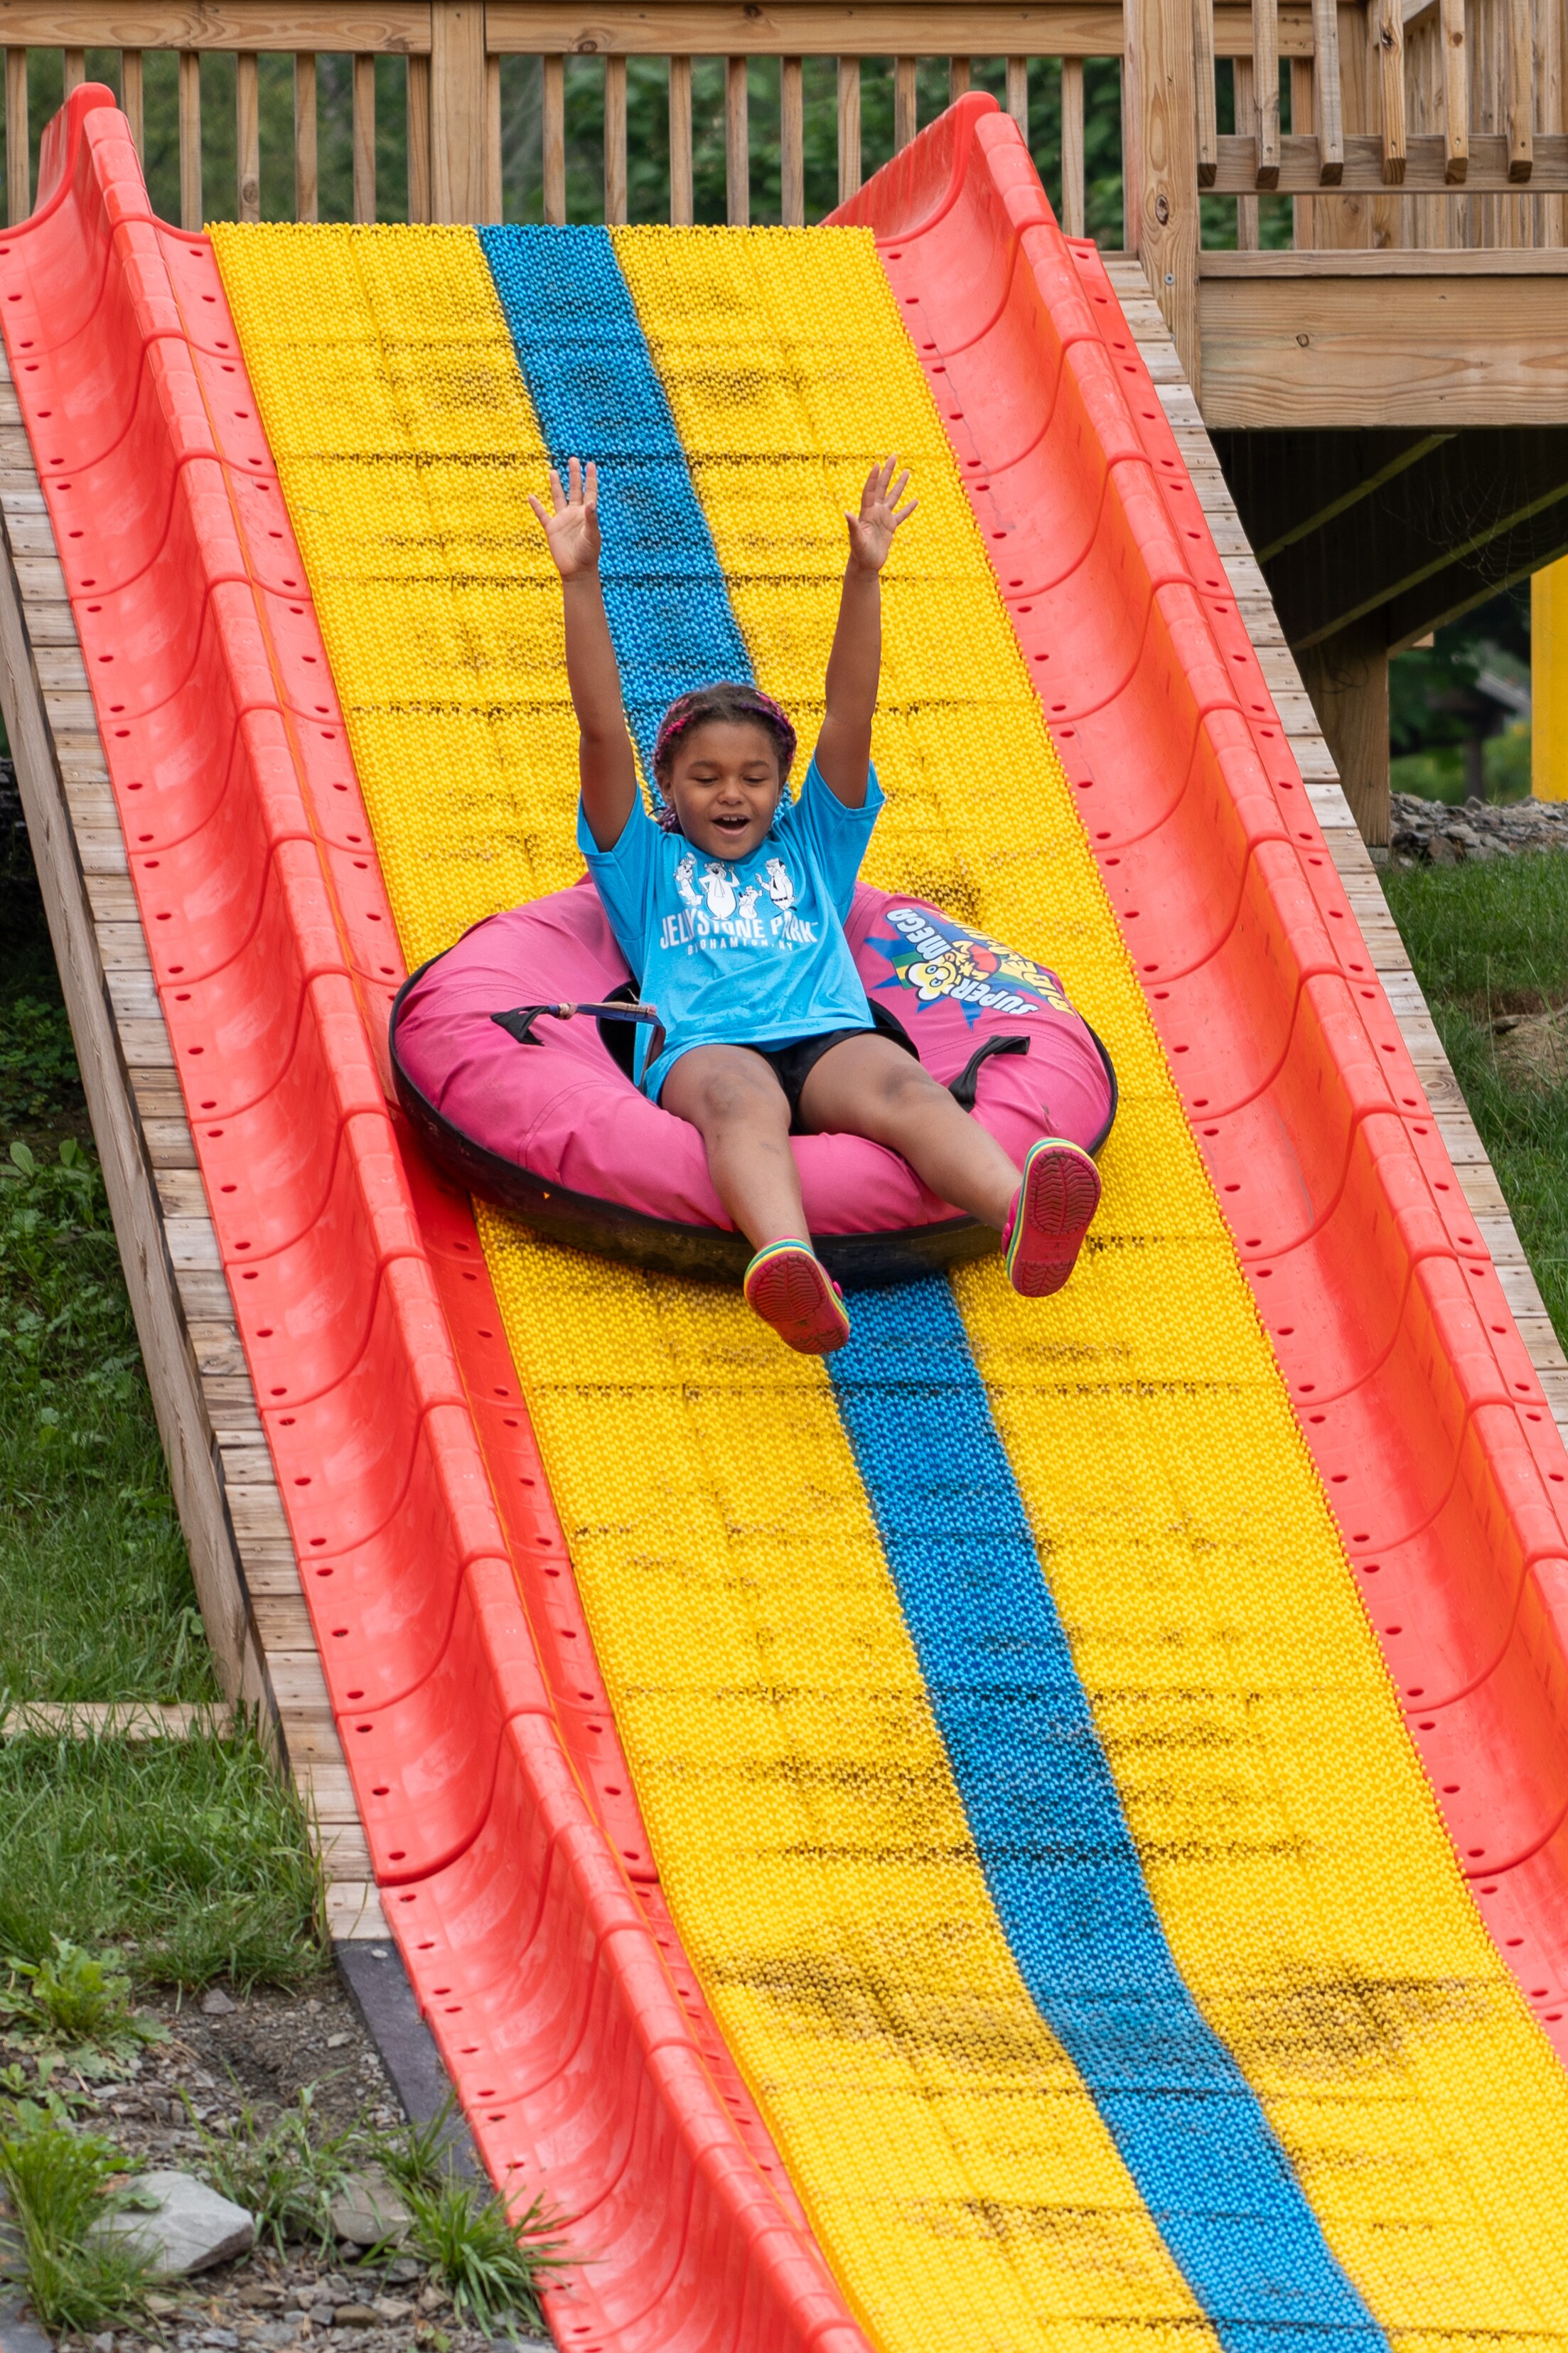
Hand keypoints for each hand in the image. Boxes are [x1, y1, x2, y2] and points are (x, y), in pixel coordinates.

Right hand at [528, 457, 601, 579]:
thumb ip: (591, 518)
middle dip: (574, 475)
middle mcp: (574, 514)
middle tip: (573, 459)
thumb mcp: (592, 535)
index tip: (591, 464)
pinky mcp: (552, 529)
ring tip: (553, 471)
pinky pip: (542, 515)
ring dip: (556, 485)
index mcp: (586, 514)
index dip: (590, 478)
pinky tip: (531, 496)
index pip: (589, 491)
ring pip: (558, 498)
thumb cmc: (588, 554)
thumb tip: (590, 502)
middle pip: (574, 489)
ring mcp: (562, 520)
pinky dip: (536, 506)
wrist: (577, 571)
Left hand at [846, 455, 916, 573]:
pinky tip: (915, 500)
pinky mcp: (890, 527)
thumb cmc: (859, 552)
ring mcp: (883, 518)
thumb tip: (846, 513)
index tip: (877, 464)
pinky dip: (908, 508)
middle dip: (888, 472)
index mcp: (867, 512)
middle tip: (893, 456)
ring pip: (893, 497)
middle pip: (882, 487)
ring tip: (907, 471)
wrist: (865, 564)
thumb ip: (852, 525)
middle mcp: (875, 511)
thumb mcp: (856, 538)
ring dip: (899, 485)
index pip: (870, 490)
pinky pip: (901, 515)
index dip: (874, 478)